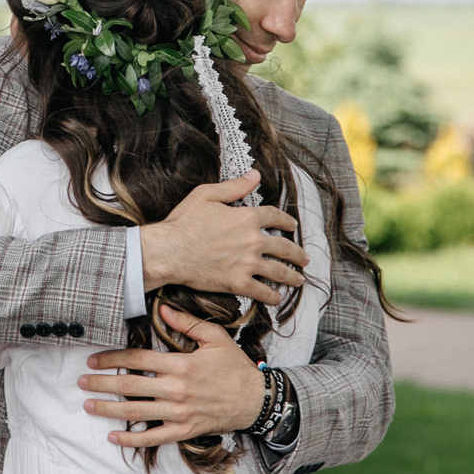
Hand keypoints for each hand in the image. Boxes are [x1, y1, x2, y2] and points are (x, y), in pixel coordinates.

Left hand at [78, 305, 266, 447]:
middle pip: (130, 385)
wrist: (255, 400)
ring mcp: (178, 413)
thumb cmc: (235, 367)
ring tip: (88, 405)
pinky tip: (112, 437)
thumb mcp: (215, 338)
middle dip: (102, 383)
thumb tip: (162, 310)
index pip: (138, 359)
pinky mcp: (184, 431)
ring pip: (135, 412)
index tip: (94, 359)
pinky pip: (153, 438)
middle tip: (81, 381)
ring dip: (108, 409)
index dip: (113, 358)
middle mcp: (176, 389)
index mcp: (180, 364)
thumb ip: (187, 324)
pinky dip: (131, 440)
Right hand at [139, 169, 307, 305]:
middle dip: (297, 253)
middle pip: (284, 247)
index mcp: (247, 217)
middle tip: (304, 258)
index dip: (286, 220)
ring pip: (279, 271)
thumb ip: (234, 186)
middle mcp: (253, 240)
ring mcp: (248, 263)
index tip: (292, 226)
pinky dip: (272, 296)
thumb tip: (255, 175)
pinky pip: (262, 292)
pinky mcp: (238, 283)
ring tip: (299, 280)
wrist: (169, 251)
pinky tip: (278, 298)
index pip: (275, 217)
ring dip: (292, 276)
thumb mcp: (206, 195)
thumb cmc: (184, 222)